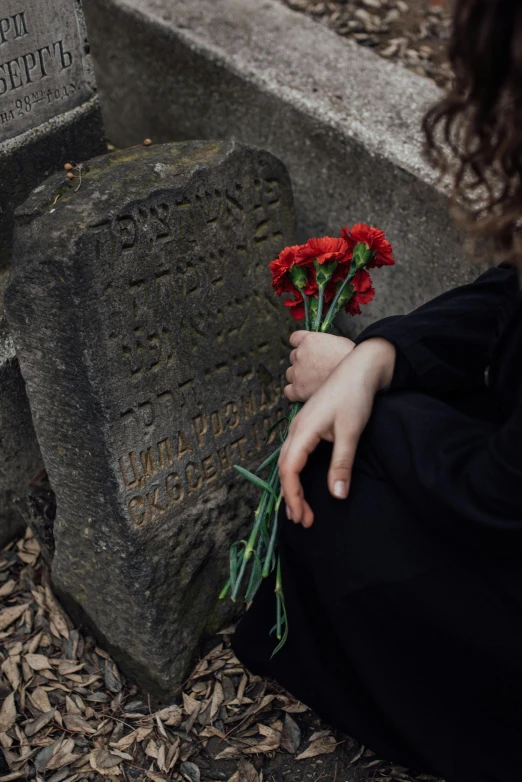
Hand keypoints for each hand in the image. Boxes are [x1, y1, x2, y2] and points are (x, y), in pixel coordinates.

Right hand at [279, 338, 395, 527]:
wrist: (360, 368)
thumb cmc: (355, 397)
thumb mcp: (351, 433)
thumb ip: (342, 464)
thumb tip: (337, 494)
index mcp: (303, 430)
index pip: (289, 470)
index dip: (293, 496)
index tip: (303, 517)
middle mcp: (296, 428)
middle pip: (285, 468)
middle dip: (291, 496)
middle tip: (303, 520)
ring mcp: (301, 425)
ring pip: (288, 461)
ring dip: (292, 485)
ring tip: (300, 508)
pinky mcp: (308, 424)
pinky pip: (294, 453)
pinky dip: (296, 472)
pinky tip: (303, 481)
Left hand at [285, 331, 354, 402]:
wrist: (355, 375)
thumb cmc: (353, 359)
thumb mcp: (338, 342)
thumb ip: (324, 344)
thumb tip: (323, 349)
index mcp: (309, 340)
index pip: (294, 339)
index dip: (300, 345)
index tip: (307, 351)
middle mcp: (300, 354)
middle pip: (293, 357)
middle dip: (303, 363)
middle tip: (317, 370)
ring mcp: (297, 372)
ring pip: (290, 374)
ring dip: (299, 377)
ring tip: (314, 383)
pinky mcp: (298, 389)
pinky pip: (288, 391)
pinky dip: (295, 393)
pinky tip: (305, 394)